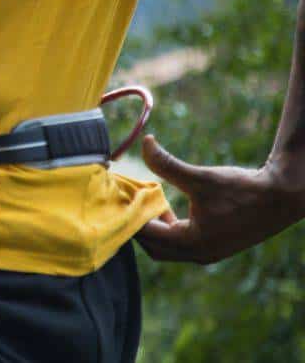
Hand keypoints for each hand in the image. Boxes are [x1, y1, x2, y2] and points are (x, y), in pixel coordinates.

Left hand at [135, 134, 304, 262]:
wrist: (281, 197)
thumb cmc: (242, 188)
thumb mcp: (200, 176)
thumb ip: (167, 164)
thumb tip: (145, 143)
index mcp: (192, 243)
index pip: (146, 236)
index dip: (130, 216)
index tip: (118, 198)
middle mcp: (198, 255)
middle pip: (153, 248)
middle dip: (139, 226)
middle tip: (129, 203)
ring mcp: (207, 254)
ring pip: (167, 248)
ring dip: (154, 228)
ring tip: (147, 203)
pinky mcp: (215, 247)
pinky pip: (181, 245)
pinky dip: (169, 230)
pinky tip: (167, 208)